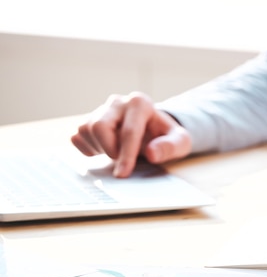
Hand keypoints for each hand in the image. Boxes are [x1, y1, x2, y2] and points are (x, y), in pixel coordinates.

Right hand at [71, 92, 191, 177]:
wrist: (154, 132)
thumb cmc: (166, 136)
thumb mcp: (180, 142)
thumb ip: (170, 146)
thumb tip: (152, 153)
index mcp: (140, 103)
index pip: (129, 131)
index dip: (126, 155)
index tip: (123, 174)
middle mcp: (118, 102)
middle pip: (100, 126)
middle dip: (109, 149)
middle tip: (121, 161)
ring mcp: (101, 110)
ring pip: (86, 130)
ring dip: (99, 149)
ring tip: (117, 153)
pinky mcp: (89, 120)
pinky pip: (78, 137)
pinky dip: (88, 149)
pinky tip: (105, 150)